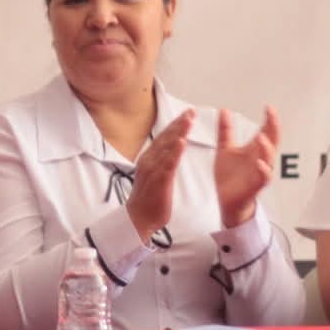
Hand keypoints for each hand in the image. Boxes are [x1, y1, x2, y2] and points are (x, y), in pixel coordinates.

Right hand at [126, 111, 194, 243]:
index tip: (187, 114)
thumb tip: (170, 150)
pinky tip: (182, 142)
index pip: (164, 137)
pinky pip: (168, 164)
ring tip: (189, 120)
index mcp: (149, 158)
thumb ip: (161, 161)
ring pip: (168, 147)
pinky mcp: (160, 180)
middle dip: (179, 123)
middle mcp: (149, 160)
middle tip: (191, 111)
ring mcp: (154, 170)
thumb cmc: (148, 198)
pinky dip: (175, 152)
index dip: (176, 124)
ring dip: (178, 132)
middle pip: (166, 137)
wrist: (138, 218)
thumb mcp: (154, 174)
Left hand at [214, 105, 280, 228]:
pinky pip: (264, 178)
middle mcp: (260, 159)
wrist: (227, 200)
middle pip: (272, 141)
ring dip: (267, 148)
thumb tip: (224, 111)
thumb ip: (226, 130)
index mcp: (254, 149)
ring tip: (262, 137)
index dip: (269, 119)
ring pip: (269, 159)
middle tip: (272, 115)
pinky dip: (263, 170)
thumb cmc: (230, 176)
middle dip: (274, 128)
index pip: (266, 131)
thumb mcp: (225, 149)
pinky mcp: (255, 185)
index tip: (268, 107)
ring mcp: (259, 172)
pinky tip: (260, 163)